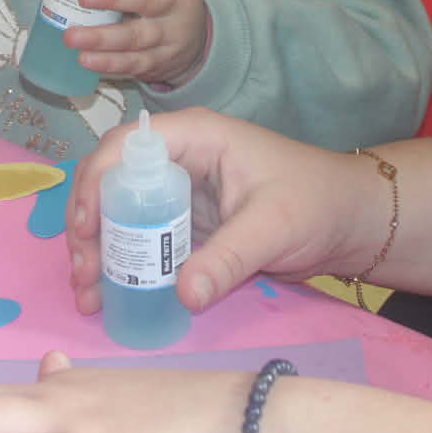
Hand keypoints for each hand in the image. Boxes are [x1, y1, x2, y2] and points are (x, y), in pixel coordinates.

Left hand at [62, 0, 206, 85]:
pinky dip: (108, 63)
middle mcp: (174, 4)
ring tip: (71, 36)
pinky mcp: (158, 61)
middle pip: (149, 0)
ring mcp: (168, 36)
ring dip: (101, 38)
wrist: (193, 39)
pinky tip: (86, 58)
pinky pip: (132, 63)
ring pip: (136, 37)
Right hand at [67, 108, 374, 313]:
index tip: (85, 229)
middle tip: (82, 273)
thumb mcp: (273, 227)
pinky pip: (140, 240)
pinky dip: (120, 265)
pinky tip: (107, 296)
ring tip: (87, 294)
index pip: (126, 146)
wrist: (348, 223)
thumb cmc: (317, 203)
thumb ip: (230, 258)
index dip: (96, 183)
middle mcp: (176, 158)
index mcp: (195, 136)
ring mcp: (176, 192)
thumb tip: (184, 295)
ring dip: (97, 249)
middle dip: (88, 225)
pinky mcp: (183, 224)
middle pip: (110, 180)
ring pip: (118, 212)